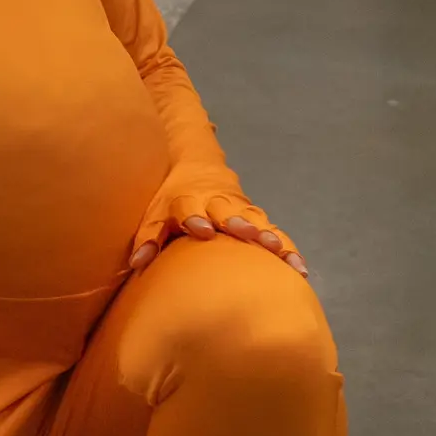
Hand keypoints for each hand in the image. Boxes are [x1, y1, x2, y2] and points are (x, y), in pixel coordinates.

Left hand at [127, 178, 305, 277]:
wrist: (197, 166)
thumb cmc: (172, 200)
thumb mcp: (156, 212)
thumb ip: (149, 236)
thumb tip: (136, 263)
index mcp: (188, 200)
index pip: (189, 207)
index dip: (195, 217)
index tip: (202, 230)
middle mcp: (217, 203)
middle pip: (228, 211)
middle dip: (239, 223)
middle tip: (249, 234)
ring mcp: (240, 210)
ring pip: (256, 221)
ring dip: (267, 235)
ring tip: (276, 249)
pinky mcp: (257, 219)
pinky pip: (276, 235)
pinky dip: (288, 251)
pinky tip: (299, 269)